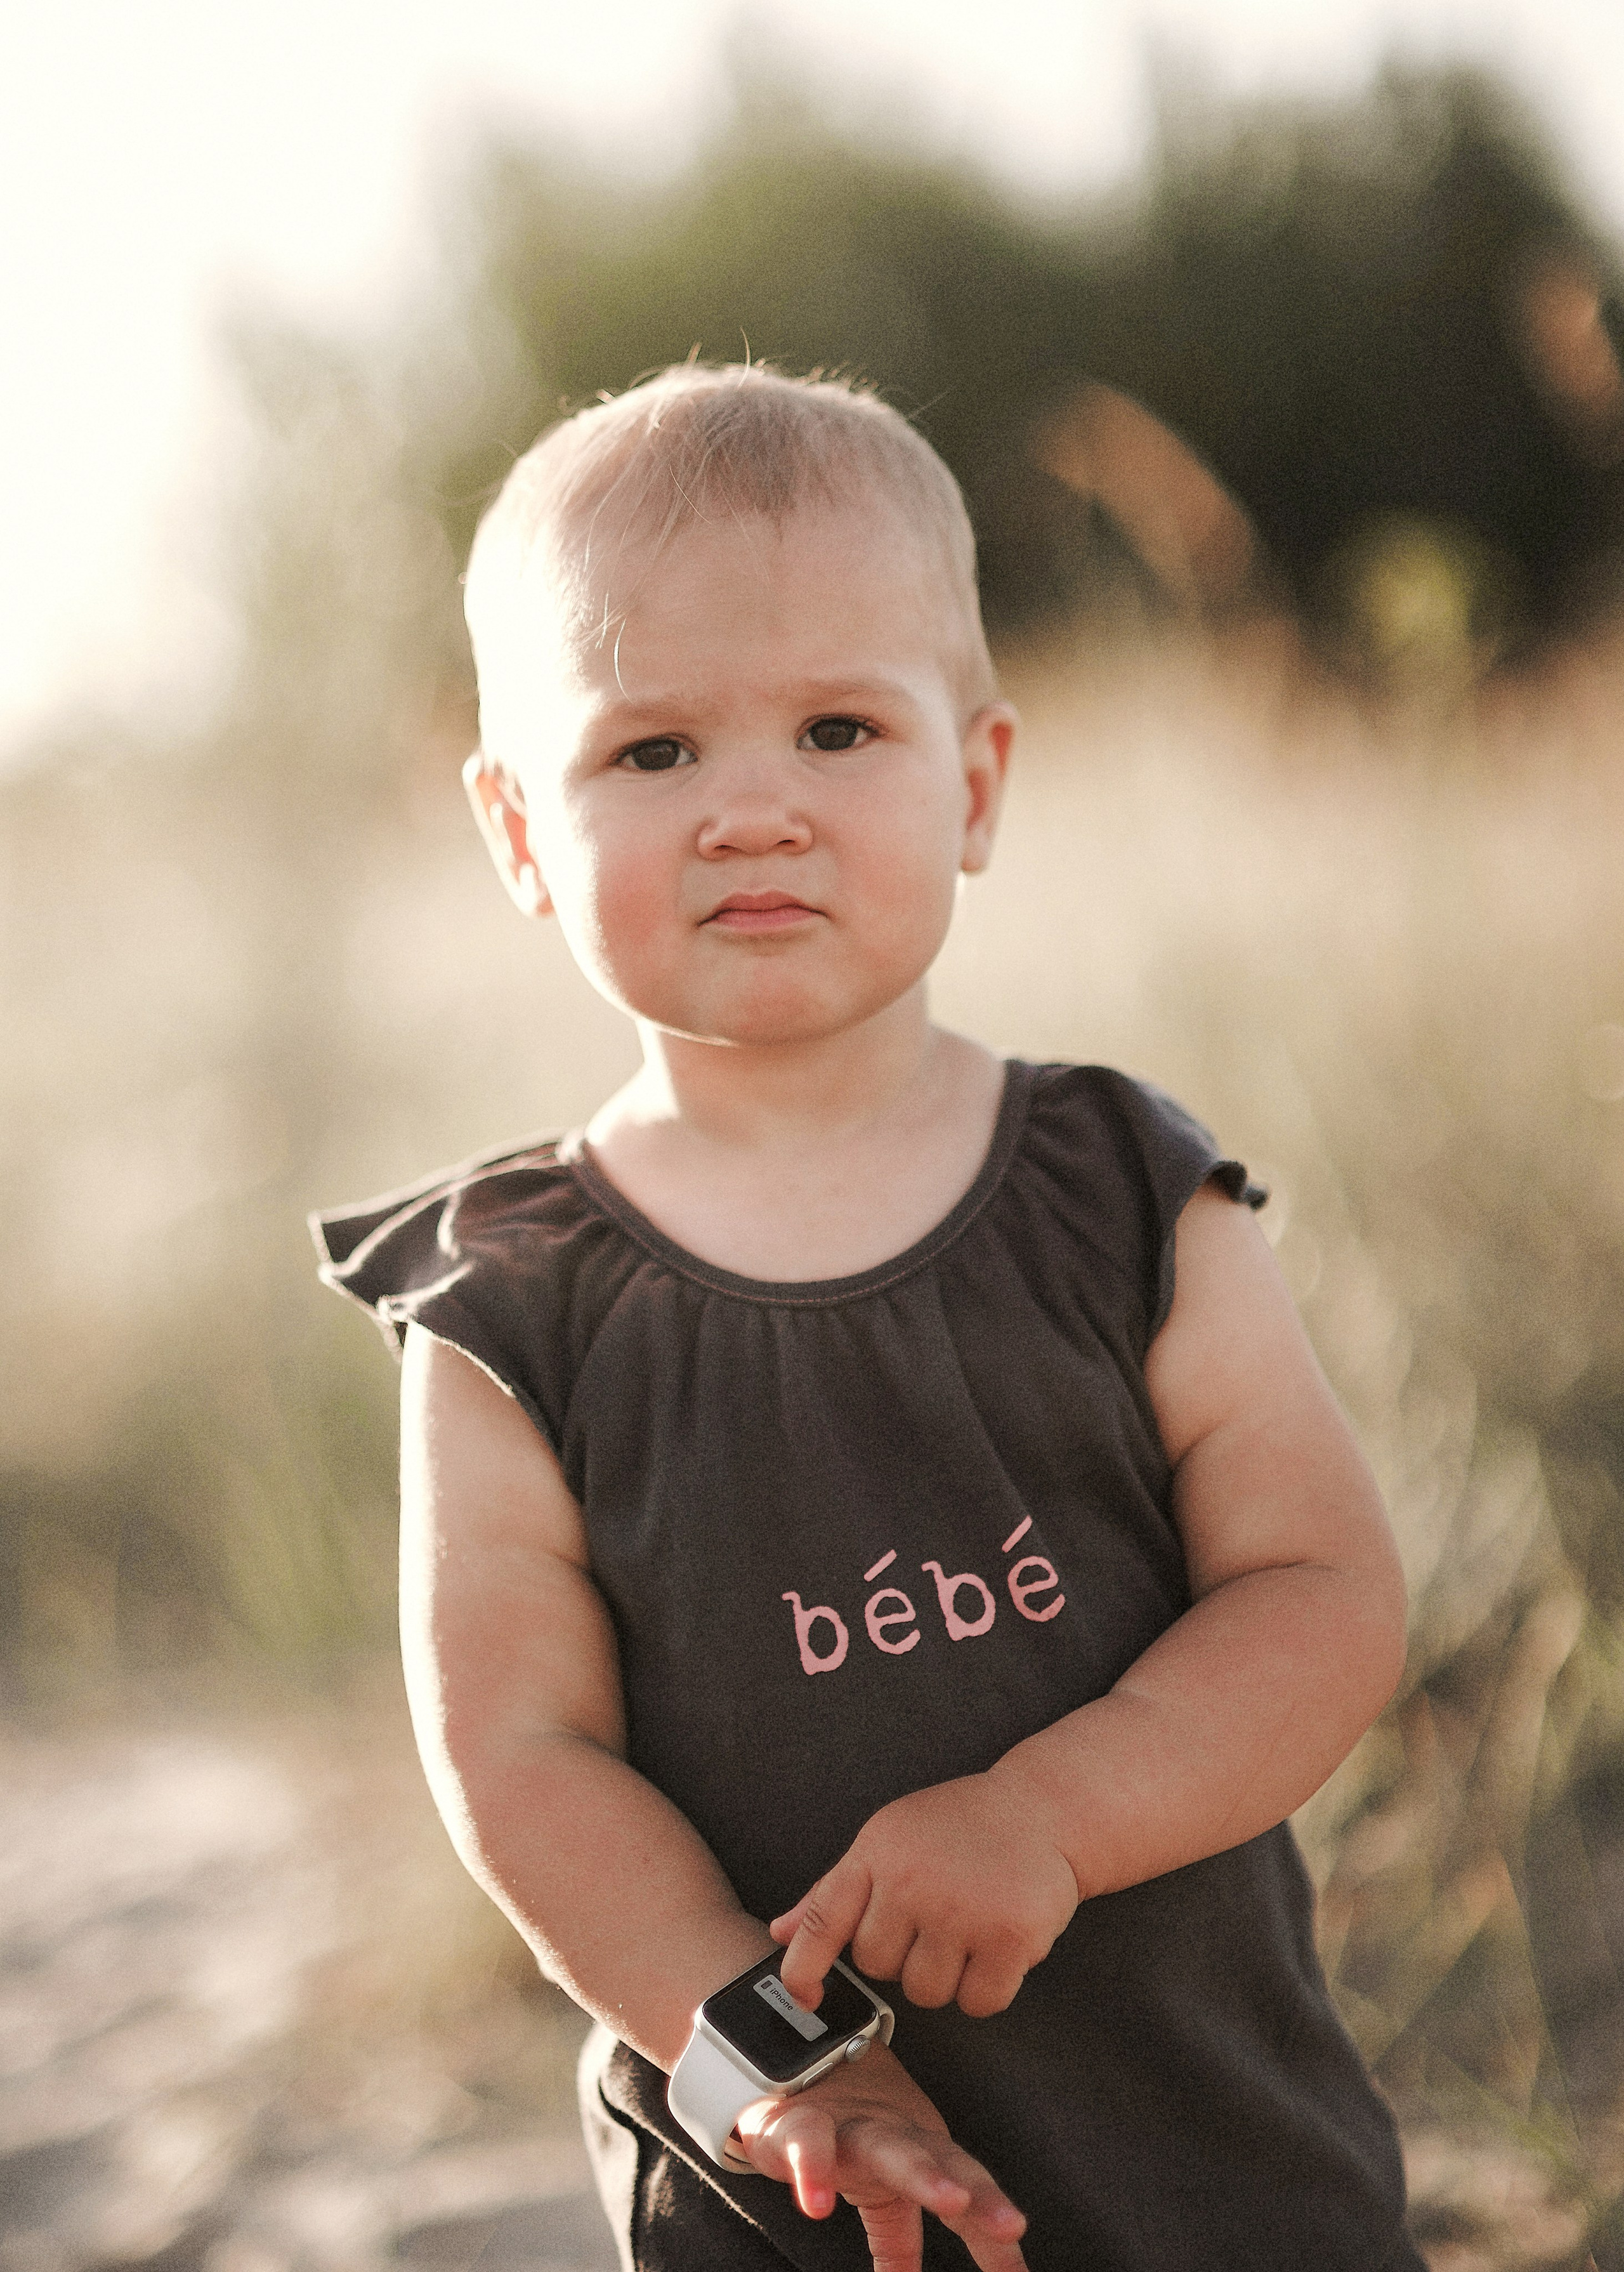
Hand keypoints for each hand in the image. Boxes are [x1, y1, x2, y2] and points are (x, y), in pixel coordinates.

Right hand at [737, 2041, 1027, 2271]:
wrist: (787, 2066)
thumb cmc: (845, 2134)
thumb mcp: (876, 2195)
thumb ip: (899, 2243)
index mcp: (919, 2150)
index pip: (966, 2188)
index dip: (992, 2224)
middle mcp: (892, 2134)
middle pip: (942, 2160)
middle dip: (977, 2191)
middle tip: (1011, 2226)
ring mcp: (847, 2125)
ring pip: (886, 2144)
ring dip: (920, 2171)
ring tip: (950, 2201)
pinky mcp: (794, 2123)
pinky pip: (807, 2141)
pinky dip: (813, 2167)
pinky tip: (818, 2202)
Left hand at [770, 1771, 1076, 2018]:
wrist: (1041, 1809)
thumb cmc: (958, 1827)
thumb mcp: (888, 1839)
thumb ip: (833, 1892)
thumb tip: (779, 1933)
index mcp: (877, 1853)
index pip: (823, 1920)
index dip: (803, 1968)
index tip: (804, 1997)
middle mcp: (913, 1881)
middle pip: (878, 1967)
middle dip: (903, 1955)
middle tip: (936, 1918)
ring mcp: (961, 1911)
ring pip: (926, 1992)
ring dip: (945, 1976)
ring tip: (967, 1929)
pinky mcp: (1009, 1938)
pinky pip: (977, 2003)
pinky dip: (986, 1990)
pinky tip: (997, 1949)